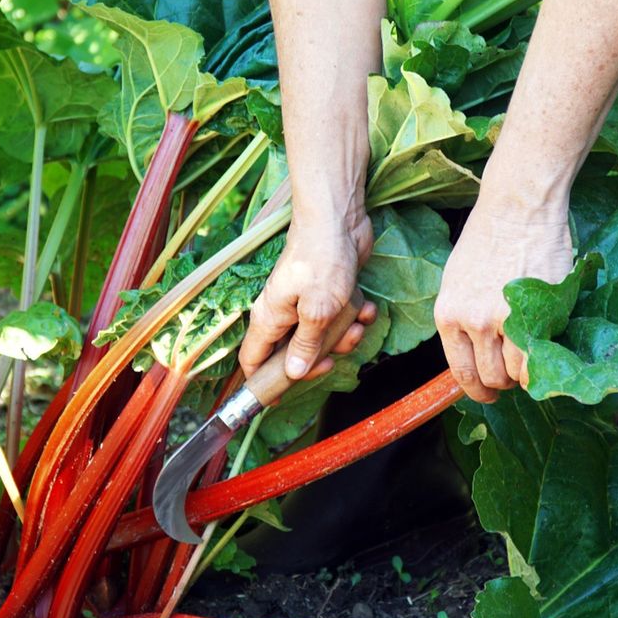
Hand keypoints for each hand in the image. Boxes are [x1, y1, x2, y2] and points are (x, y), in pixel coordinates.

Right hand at [240, 211, 377, 379]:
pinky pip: (339, 317)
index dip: (263, 382)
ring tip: (356, 323)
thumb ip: (305, 344)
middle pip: (294, 354)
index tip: (281, 399)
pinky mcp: (327, 294)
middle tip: (334, 358)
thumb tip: (294, 375)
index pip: (253, 360)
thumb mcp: (317, 310)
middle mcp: (283, 313)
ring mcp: (305, 303)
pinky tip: (365, 306)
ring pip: (322, 338)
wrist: (340, 219)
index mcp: (269, 318)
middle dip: (319, 358)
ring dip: (344, 336)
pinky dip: (354, 315)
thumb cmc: (322, 260)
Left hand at [435, 200, 572, 402]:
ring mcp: (503, 320)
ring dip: (524, 373)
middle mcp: (471, 322)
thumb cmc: (488, 238)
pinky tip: (545, 352)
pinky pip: (536, 360)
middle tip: (515, 373)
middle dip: (503, 382)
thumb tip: (476, 353)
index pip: (460, 372)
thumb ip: (464, 319)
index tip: (488, 394)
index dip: (477, 390)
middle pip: (490, 378)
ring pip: (514, 374)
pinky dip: (542, 365)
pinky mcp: (534, 314)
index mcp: (447, 315)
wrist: (517, 208)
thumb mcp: (458, 282)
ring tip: (532, 356)